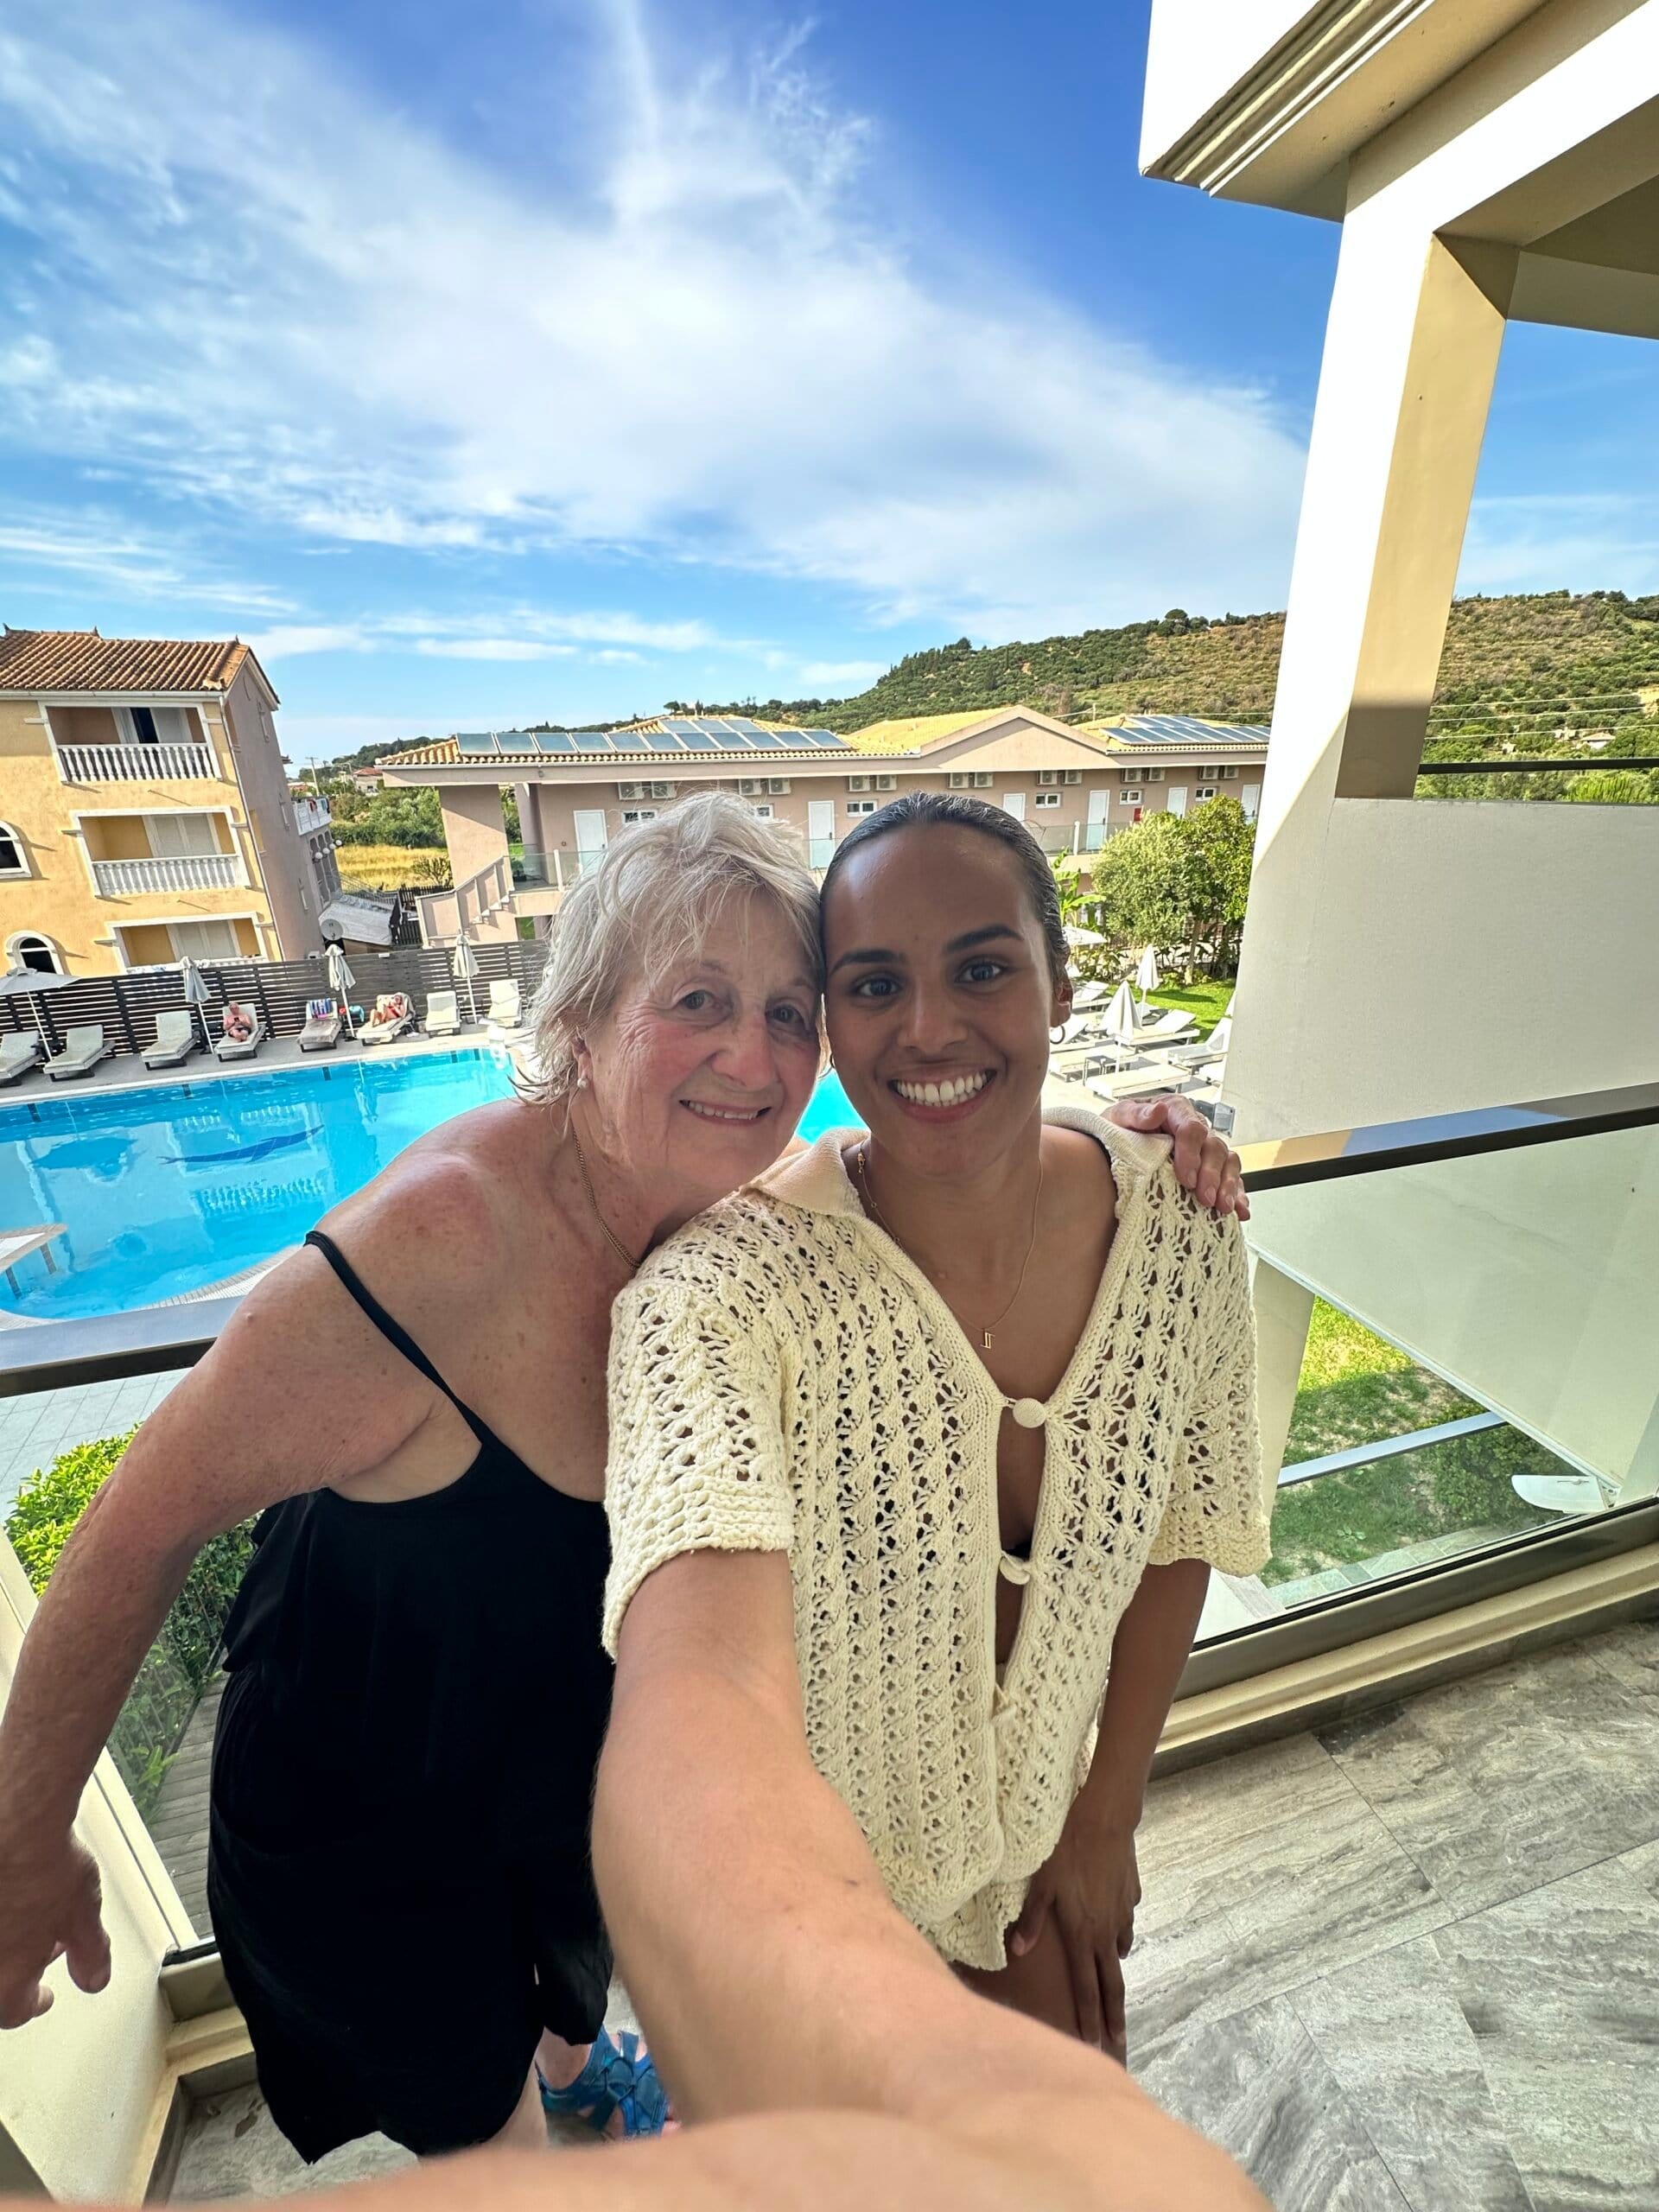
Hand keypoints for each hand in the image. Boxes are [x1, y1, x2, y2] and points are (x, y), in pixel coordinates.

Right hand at [0, 1828, 110, 2028]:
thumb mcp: (83, 1914)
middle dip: (20, 1964)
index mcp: (3, 1979)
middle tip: (43, 1947)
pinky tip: (12, 1886)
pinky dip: (2, 1905)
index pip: (14, 2010)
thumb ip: (90, 1952)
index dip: (34, 2003)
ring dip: (7, 1935)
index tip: (41, 1996)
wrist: (11, 1821)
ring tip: (30, 1911)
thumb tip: (94, 1976)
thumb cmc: (41, 1866)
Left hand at [1007, 1815, 1139, 2063]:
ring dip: (1114, 1968)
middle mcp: (1106, 1931)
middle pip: (1113, 1984)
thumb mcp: (1040, 1884)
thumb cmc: (1065, 1850)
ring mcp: (1123, 1913)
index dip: (1089, 2018)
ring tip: (1110, 1981)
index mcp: (1083, 1934)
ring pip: (1120, 1949)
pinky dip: (1119, 1932)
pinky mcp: (1132, 1894)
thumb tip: (1016, 1952)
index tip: (1097, 2046)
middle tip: (1119, 2042)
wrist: (1104, 1819)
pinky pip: (1125, 1921)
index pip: (1086, 1988)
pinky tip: (1113, 1926)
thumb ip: (1030, 1921)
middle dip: (1114, 2016)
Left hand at [1107, 1094, 1247, 1219]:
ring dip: (1228, 1186)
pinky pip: (1230, 1178)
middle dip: (1211, 1175)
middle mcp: (1195, 1128)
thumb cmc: (1119, 1131)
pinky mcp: (1209, 1168)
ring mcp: (1204, 1149)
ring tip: (1223, 1208)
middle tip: (1204, 1198)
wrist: (1115, 1146)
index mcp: (1176, 1111)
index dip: (1192, 1154)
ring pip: (1227, 1162)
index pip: (1192, 1129)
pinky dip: (1236, 1194)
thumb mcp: (1118, 1118)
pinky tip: (1238, 1210)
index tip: (1187, 1178)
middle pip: (1213, 1147)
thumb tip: (1157, 1111)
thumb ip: (1135, 1114)